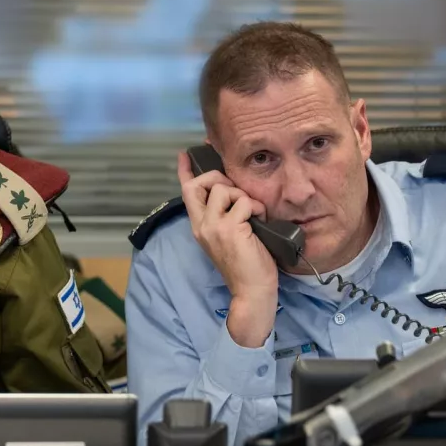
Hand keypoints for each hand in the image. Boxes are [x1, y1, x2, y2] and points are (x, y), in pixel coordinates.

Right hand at [177, 151, 277, 347]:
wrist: (251, 290)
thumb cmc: (246, 265)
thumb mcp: (229, 237)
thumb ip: (225, 216)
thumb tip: (233, 194)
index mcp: (199, 226)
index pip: (187, 192)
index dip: (185, 171)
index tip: (184, 155)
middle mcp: (202, 225)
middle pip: (201, 184)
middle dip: (220, 179)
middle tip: (238, 193)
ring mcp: (213, 227)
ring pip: (224, 189)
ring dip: (243, 196)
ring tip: (253, 214)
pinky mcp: (230, 229)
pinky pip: (244, 202)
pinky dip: (256, 208)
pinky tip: (260, 222)